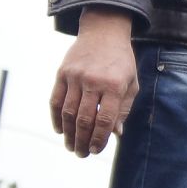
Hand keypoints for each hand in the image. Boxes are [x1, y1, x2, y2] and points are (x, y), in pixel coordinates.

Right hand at [50, 9, 138, 156]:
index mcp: (113, 86)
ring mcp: (74, 77)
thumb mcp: (131, 83)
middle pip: (84, 119)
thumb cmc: (121, 62)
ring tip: (72, 147)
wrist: (103, 32)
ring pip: (68, 112)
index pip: (105, 120)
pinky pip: (55, 100)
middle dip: (83, 141)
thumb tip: (116, 134)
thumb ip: (124, 108)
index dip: (100, 139)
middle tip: (83, 154)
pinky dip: (55, 117)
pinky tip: (60, 130)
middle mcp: (92, 81)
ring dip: (69, 133)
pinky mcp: (62, 73)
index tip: (97, 150)